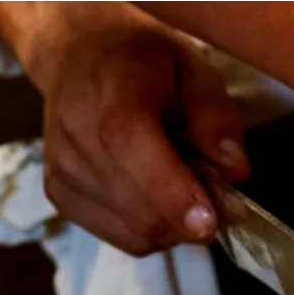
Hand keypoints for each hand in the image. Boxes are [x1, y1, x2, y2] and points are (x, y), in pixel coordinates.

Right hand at [0, 1, 249, 254]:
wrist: (81, 56)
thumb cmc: (148, 63)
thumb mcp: (196, 70)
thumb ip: (216, 117)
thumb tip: (234, 170)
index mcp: (115, 86)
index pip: (130, 143)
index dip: (170, 191)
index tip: (208, 223)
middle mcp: (77, 131)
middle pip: (137, 206)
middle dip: (189, 217)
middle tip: (215, 191)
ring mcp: (62, 168)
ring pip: (135, 231)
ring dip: (174, 223)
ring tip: (179, 181)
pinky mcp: (59, 195)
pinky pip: (123, 238)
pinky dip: (153, 229)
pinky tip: (155, 195)